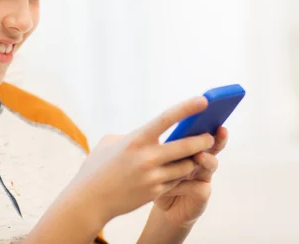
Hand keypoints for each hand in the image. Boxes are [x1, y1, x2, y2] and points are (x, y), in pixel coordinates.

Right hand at [68, 96, 214, 224]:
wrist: (89, 200)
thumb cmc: (97, 167)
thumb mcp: (110, 143)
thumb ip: (132, 136)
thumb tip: (149, 134)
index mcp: (136, 140)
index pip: (167, 119)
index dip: (187, 108)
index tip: (204, 100)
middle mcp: (147, 157)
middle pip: (186, 146)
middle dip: (203, 140)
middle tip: (209, 136)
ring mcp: (153, 177)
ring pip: (186, 166)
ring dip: (193, 159)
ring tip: (197, 154)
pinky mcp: (155, 193)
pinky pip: (177, 181)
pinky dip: (181, 174)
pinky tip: (182, 170)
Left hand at [153, 126, 228, 227]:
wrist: (159, 206)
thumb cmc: (152, 177)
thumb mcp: (150, 157)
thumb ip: (154, 145)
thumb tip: (150, 129)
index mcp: (185, 145)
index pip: (194, 127)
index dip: (199, 116)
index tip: (205, 102)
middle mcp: (198, 158)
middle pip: (212, 144)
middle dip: (213, 136)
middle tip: (211, 132)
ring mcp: (202, 176)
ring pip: (211, 164)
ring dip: (206, 159)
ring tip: (199, 156)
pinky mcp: (201, 194)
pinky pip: (200, 188)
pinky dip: (189, 185)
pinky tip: (177, 186)